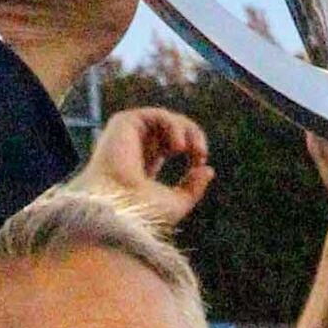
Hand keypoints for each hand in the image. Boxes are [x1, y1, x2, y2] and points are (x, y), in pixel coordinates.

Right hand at [84, 104, 217, 229]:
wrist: (118, 208)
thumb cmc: (142, 211)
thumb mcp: (175, 203)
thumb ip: (193, 188)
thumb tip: (208, 170)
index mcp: (143, 164)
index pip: (172, 144)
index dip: (192, 148)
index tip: (200, 163)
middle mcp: (133, 146)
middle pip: (172, 128)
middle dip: (193, 135)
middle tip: (201, 154)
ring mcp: (127, 134)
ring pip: (167, 119)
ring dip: (188, 130)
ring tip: (193, 150)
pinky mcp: (123, 123)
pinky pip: (158, 115)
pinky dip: (175, 127)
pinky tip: (179, 147)